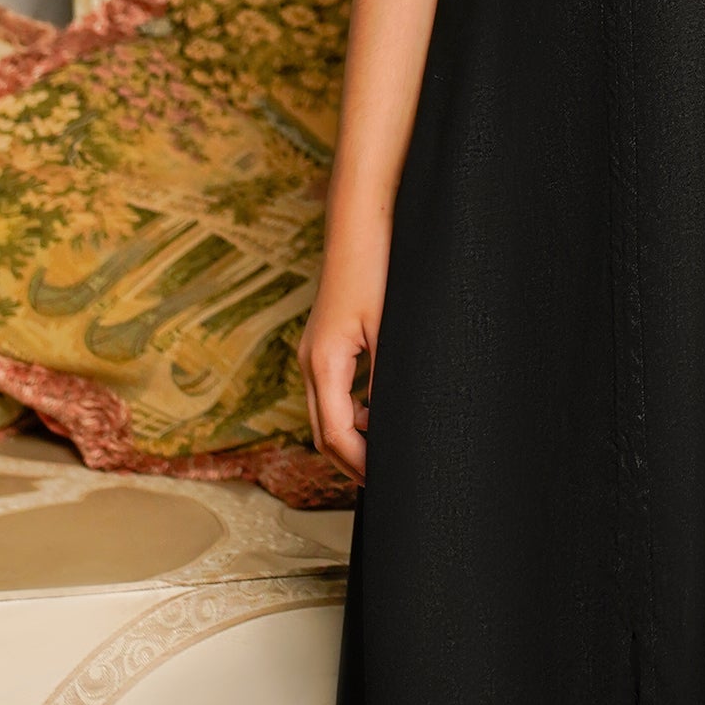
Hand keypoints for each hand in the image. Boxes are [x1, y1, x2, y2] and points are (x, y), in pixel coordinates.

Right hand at [299, 264, 382, 485]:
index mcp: (324, 363)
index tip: (388, 480)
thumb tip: (393, 425)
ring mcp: (314, 351)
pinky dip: (350, 412)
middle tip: (386, 478)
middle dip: (351, 460)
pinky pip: (331, 391)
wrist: (361, 224)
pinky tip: (378, 410)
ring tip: (385, 451)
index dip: (360, 464)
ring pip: (325, 413)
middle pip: (323, 432)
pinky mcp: (324, 342)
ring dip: (350, 437)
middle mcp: (311, 361)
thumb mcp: (388, 331)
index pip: (335, 435)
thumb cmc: (376, 269)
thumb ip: (386, 382)